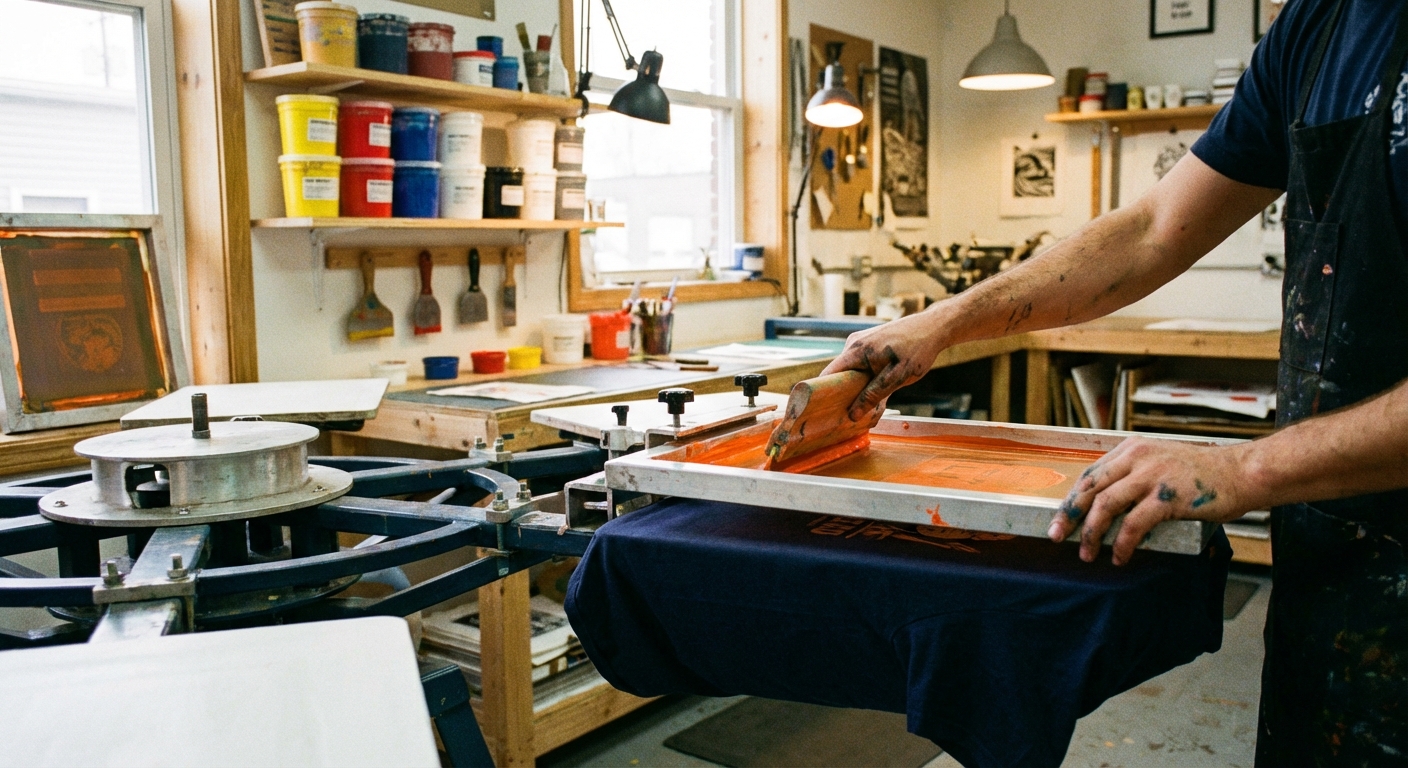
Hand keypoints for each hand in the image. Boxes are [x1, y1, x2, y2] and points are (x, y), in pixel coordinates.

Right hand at [820, 311, 948, 419]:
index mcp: (856, 350)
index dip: (824, 393)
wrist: (933, 327)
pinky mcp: (869, 344)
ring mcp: (861, 342)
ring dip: (858, 387)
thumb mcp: (897, 377)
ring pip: (851, 371)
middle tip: (853, 414)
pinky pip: (860, 365)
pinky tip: (879, 388)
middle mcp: (854, 344)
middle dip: (844, 394)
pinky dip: (866, 378)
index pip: (828, 374)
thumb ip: (874, 395)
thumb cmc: (918, 349)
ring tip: (870, 402)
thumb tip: (853, 414)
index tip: (826, 412)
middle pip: (838, 374)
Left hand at [1047, 436, 1250, 565]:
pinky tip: (1120, 557)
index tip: (1058, 520)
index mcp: (1132, 449)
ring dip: (1092, 533)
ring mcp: (1152, 475)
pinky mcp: (1168, 496)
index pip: (1090, 475)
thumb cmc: (1203, 475)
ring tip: (1088, 554)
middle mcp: (1138, 457)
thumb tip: (1105, 507)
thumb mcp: (1161, 463)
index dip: (1071, 499)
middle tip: (1057, 537)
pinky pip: (1133, 523)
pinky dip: (1122, 543)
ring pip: (1105, 505)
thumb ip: (1134, 476)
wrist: (1243, 473)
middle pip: (1090, 488)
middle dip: (1069, 515)